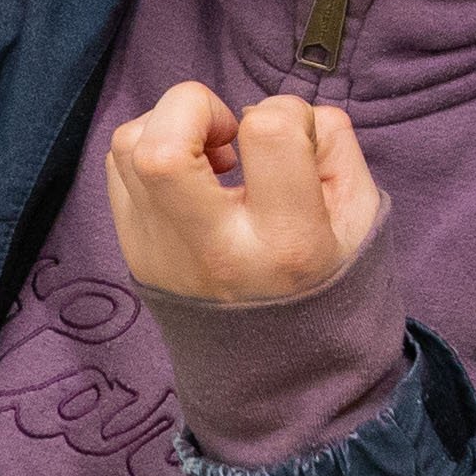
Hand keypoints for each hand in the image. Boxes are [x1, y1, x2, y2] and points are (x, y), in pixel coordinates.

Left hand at [106, 81, 382, 305]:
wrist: (275, 369)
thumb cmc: (324, 278)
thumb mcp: (359, 214)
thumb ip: (332, 143)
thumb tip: (285, 110)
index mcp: (286, 242)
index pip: (268, 132)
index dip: (287, 112)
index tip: (294, 142)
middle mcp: (214, 250)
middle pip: (161, 148)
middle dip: (196, 106)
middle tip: (229, 134)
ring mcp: (162, 255)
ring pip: (128, 147)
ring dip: (169, 125)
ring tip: (210, 155)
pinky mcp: (135, 253)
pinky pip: (117, 168)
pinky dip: (151, 149)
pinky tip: (191, 175)